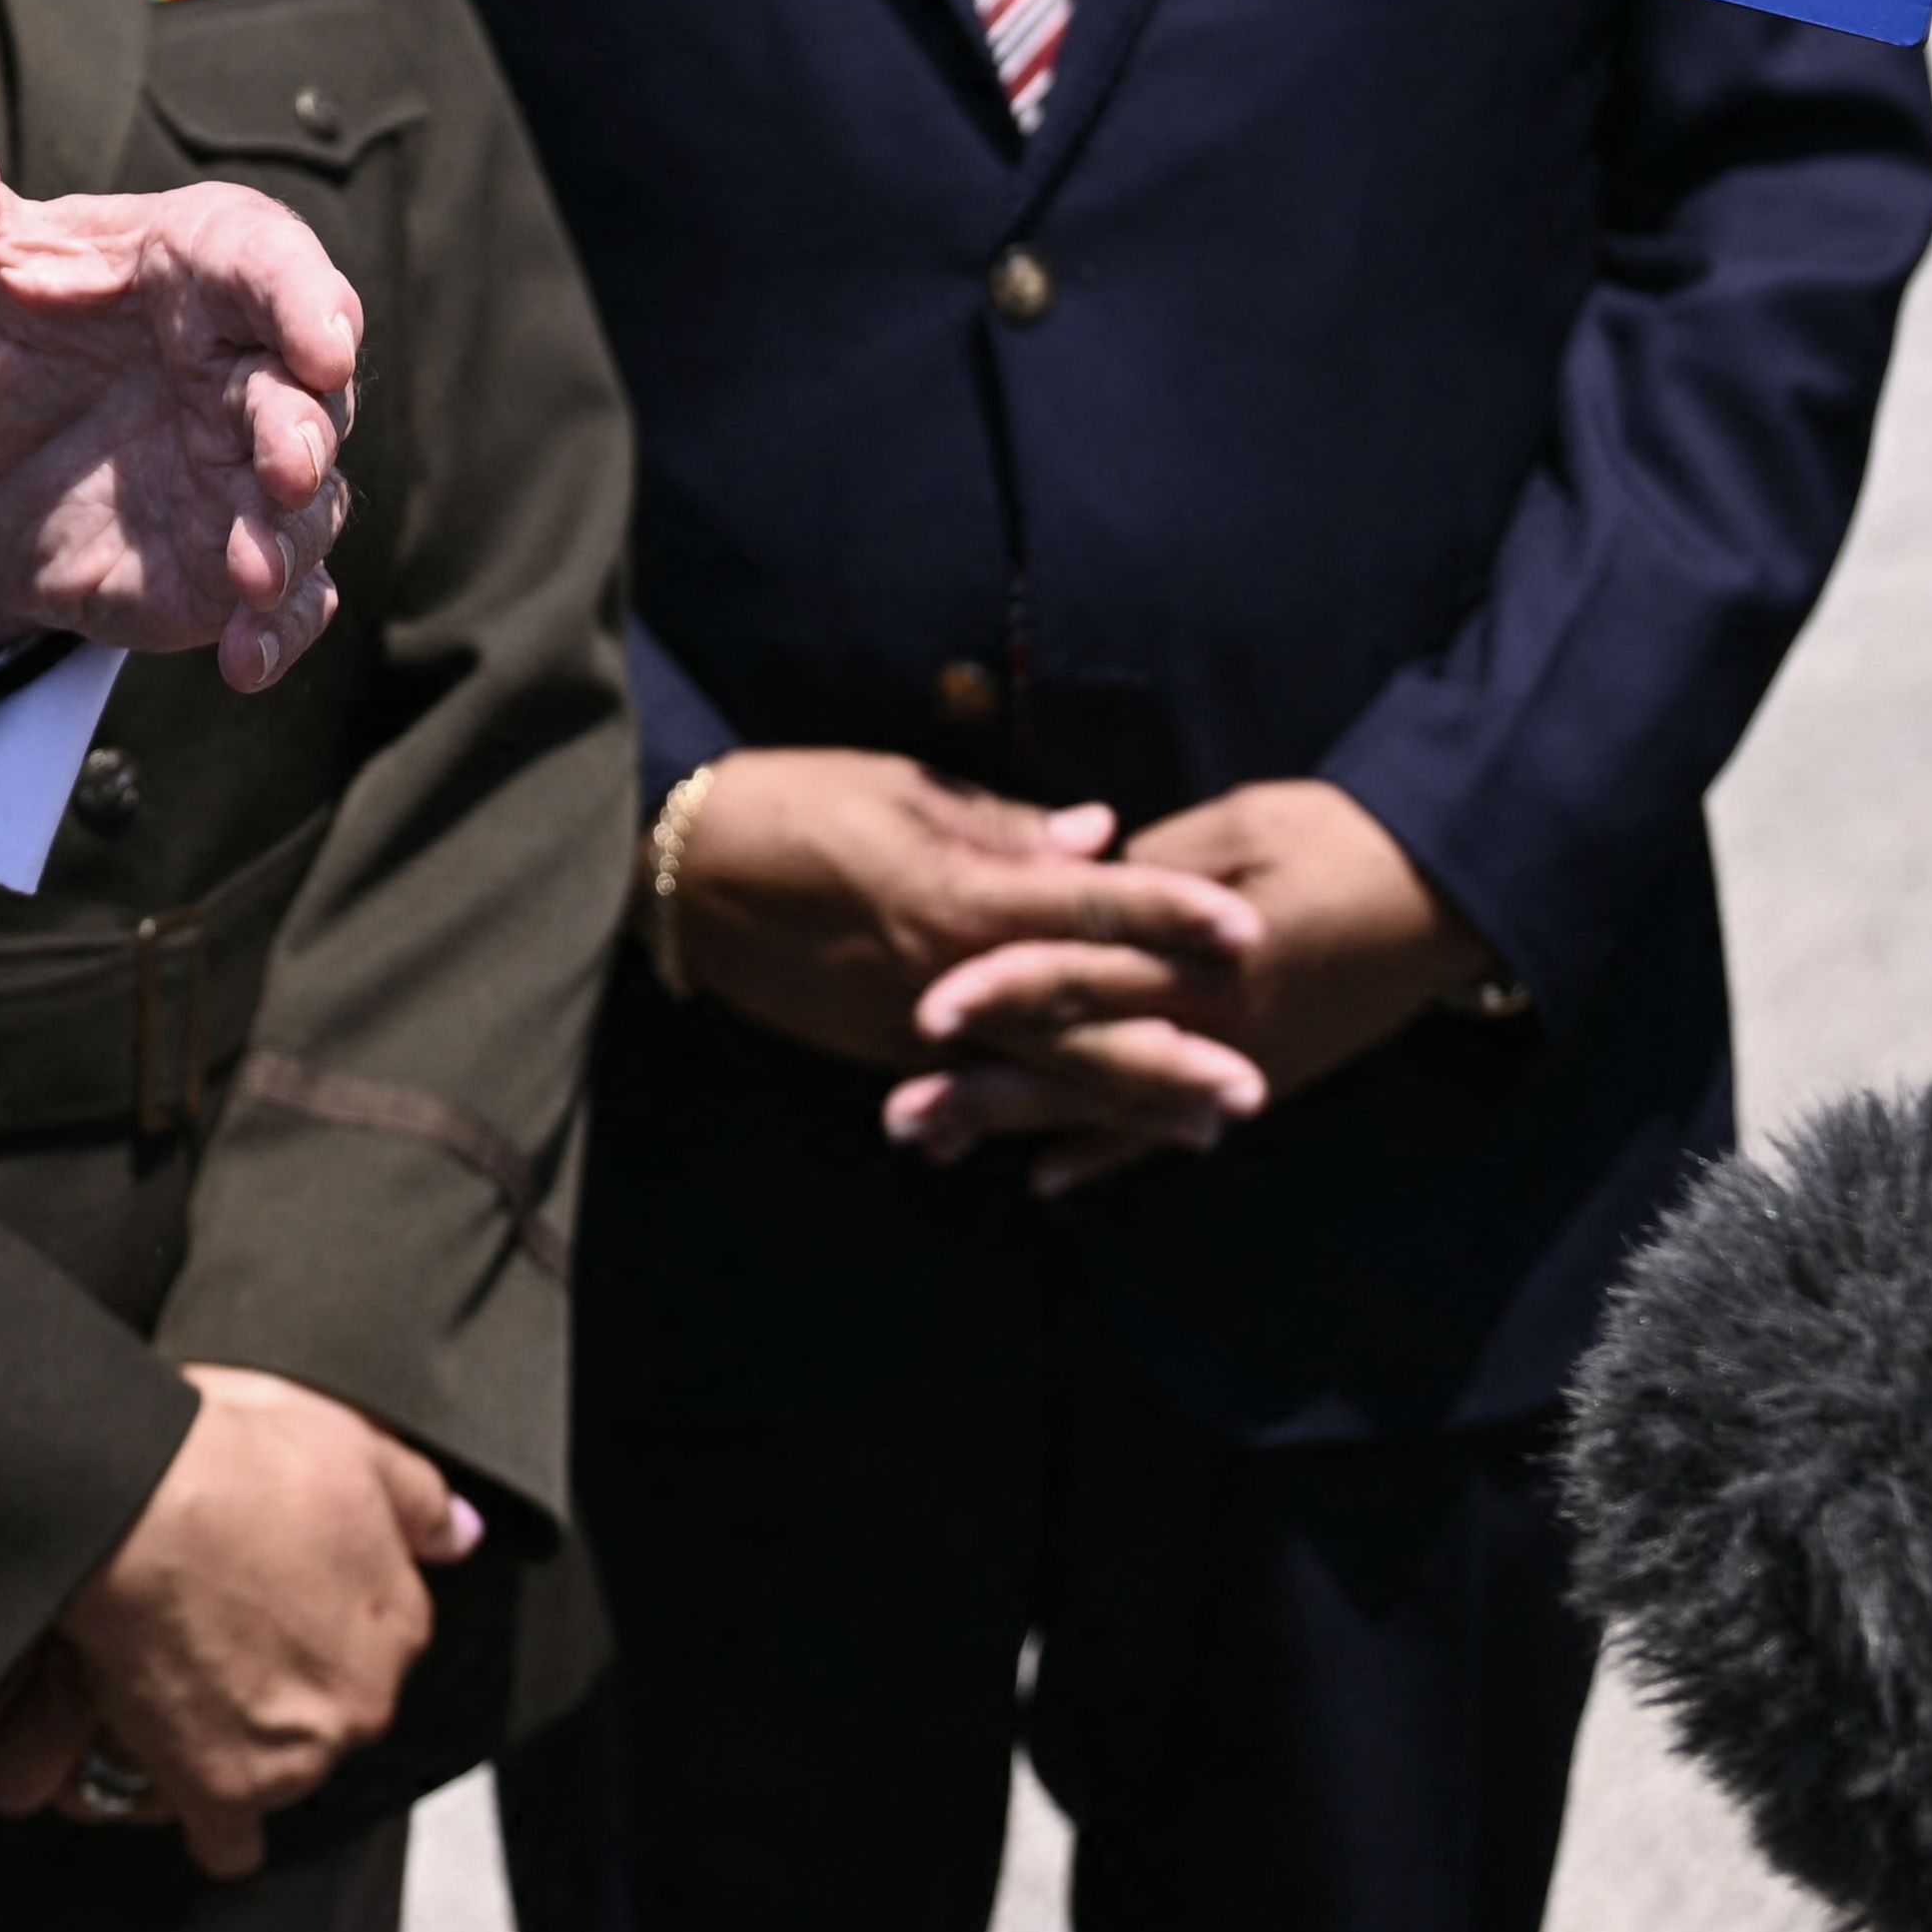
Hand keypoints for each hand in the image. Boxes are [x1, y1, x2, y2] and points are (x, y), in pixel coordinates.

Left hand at [0, 47, 361, 690]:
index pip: (271, 263)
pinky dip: (277, 628)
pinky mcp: (227, 561)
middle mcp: (241, 365)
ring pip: (304, 502)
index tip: (323, 336)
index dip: (304, 296)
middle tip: (282, 461)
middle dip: (305, 428)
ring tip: (250, 572)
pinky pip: (282, 600)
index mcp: (196, 264)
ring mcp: (243, 471)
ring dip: (290, 538)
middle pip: (308, 390)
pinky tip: (243, 658)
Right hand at [0, 1367, 479, 1875]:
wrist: (138, 1505)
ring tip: (182, 1682)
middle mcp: (363, 1699)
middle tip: (221, 1633)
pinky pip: (229, 1841)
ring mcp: (296, 1755)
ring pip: (286, 1771)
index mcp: (398, 1623)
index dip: (321, 1616)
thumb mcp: (349, 1441)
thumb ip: (418, 1498)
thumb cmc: (231, 1460)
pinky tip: (180, 1770)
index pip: (382, 1644)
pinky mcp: (223, 1791)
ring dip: (244, 1743)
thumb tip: (463, 1533)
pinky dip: (207, 1815)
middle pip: (334, 1712)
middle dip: (286, 1684)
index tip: (273, 1594)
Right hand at [667, 748, 1265, 1167]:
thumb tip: (1098, 836)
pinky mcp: (885, 1051)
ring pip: (1039, 1073)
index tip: (1246, 928)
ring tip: (1203, 1130)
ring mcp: (916, 1025)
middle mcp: (949, 975)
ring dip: (1124, 1103)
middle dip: (1170, 1058)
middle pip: (1080, 1023)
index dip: (1171, 914)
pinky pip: (979, 1085)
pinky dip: (1040, 1111)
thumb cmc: (792, 804)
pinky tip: (1090, 1136)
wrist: (679, 880)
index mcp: (960, 893)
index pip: (1088, 905)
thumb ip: (1008, 829)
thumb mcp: (904, 794)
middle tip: (1251, 1088)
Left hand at [886, 779, 1491, 1187]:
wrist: (1453, 891)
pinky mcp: (1263, 1080)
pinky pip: (1170, 1130)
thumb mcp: (1238, 827)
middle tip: (899, 1116)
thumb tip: (1068, 889)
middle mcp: (1212, 1026)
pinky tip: (1046, 1177)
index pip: (1083, 974)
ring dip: (1023, 1126)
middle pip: (1078, 1059)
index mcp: (1203, 954)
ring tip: (944, 1147)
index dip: (1002, 990)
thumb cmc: (1343, 834)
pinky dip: (1108, 1154)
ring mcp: (1237, 1064)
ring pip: (1109, 1106)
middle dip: (985, 1087)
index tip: (926, 1009)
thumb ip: (1149, 871)